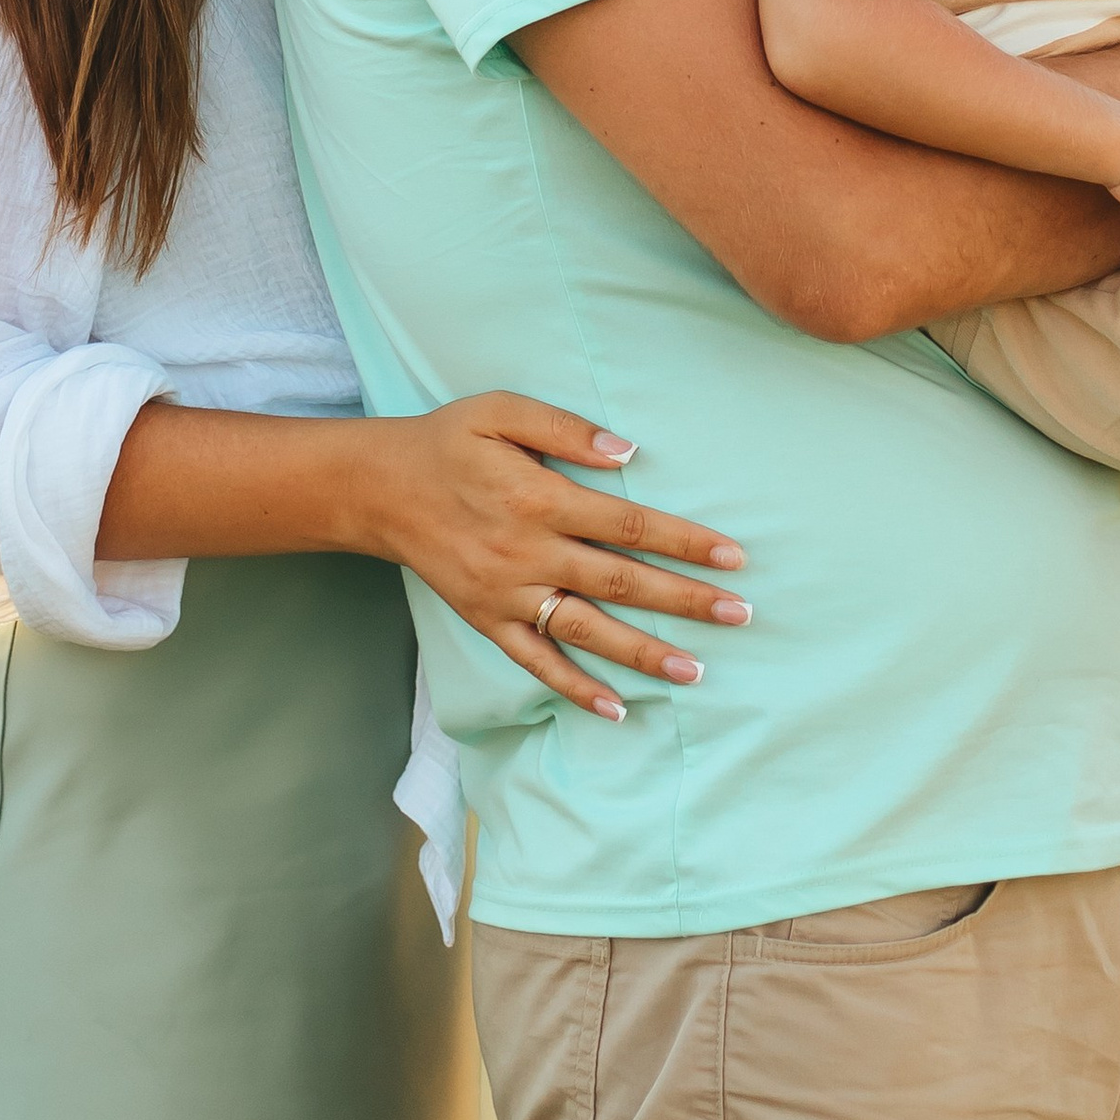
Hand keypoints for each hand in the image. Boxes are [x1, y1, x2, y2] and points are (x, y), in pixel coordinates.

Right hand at [359, 392, 753, 719]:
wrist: (379, 490)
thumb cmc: (448, 442)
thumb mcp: (500, 410)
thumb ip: (565, 425)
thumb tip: (628, 452)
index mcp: (538, 498)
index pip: (628, 524)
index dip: (683, 540)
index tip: (732, 556)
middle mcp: (528, 554)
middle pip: (620, 581)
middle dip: (684, 599)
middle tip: (740, 614)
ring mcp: (507, 595)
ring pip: (587, 630)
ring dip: (644, 652)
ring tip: (697, 670)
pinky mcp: (488, 621)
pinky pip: (537, 662)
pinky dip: (576, 689)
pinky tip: (617, 709)